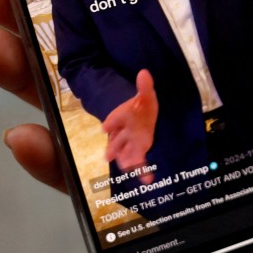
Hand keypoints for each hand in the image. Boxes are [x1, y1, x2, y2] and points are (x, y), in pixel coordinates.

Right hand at [0, 0, 252, 252]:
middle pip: (81, 42)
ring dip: (22, 77)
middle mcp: (170, 78)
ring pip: (75, 105)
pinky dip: (60, 164)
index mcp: (200, 31)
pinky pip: (99, 181)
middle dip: (21, 12)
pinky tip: (28, 137)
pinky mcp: (168, 192)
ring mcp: (163, 135)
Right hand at [101, 69, 157, 183]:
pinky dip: (141, 171)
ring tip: (129, 169)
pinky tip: (147, 180)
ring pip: (124, 153)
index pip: (113, 119)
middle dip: (113, 148)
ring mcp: (129, 143)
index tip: (105, 127)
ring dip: (125, 161)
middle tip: (108, 156)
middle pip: (116, 141)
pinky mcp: (138, 150)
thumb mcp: (145, 95)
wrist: (142, 117)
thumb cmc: (141, 107)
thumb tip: (144, 72)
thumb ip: (145, 87)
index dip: (110, 122)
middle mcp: (122, 132)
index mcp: (121, 117)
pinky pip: (138, 161)